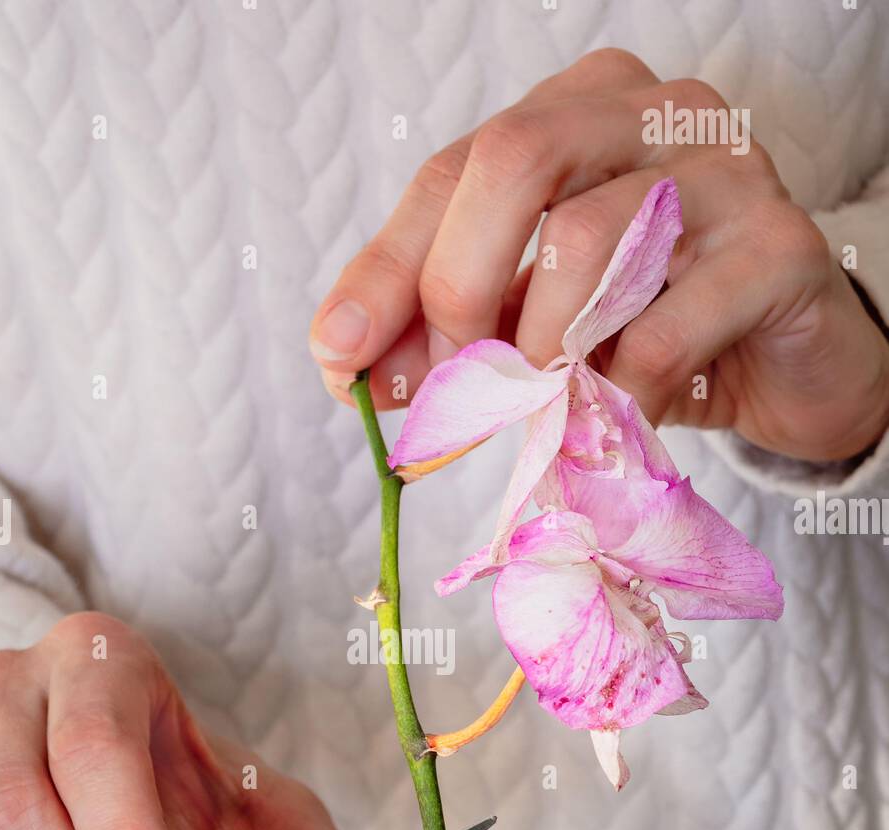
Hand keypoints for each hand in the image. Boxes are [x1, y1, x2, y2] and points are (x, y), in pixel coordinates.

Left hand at [310, 48, 888, 462]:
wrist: (791, 370)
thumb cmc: (655, 332)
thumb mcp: (535, 326)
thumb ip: (452, 333)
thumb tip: (351, 371)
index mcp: (579, 112)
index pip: (455, 169)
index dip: (386, 269)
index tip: (338, 357)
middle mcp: (652, 114)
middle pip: (513, 158)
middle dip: (456, 287)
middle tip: (456, 383)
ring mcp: (724, 171)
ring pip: (586, 239)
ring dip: (540, 352)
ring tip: (548, 406)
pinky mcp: (779, 250)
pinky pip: (660, 332)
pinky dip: (614, 397)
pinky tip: (618, 418)